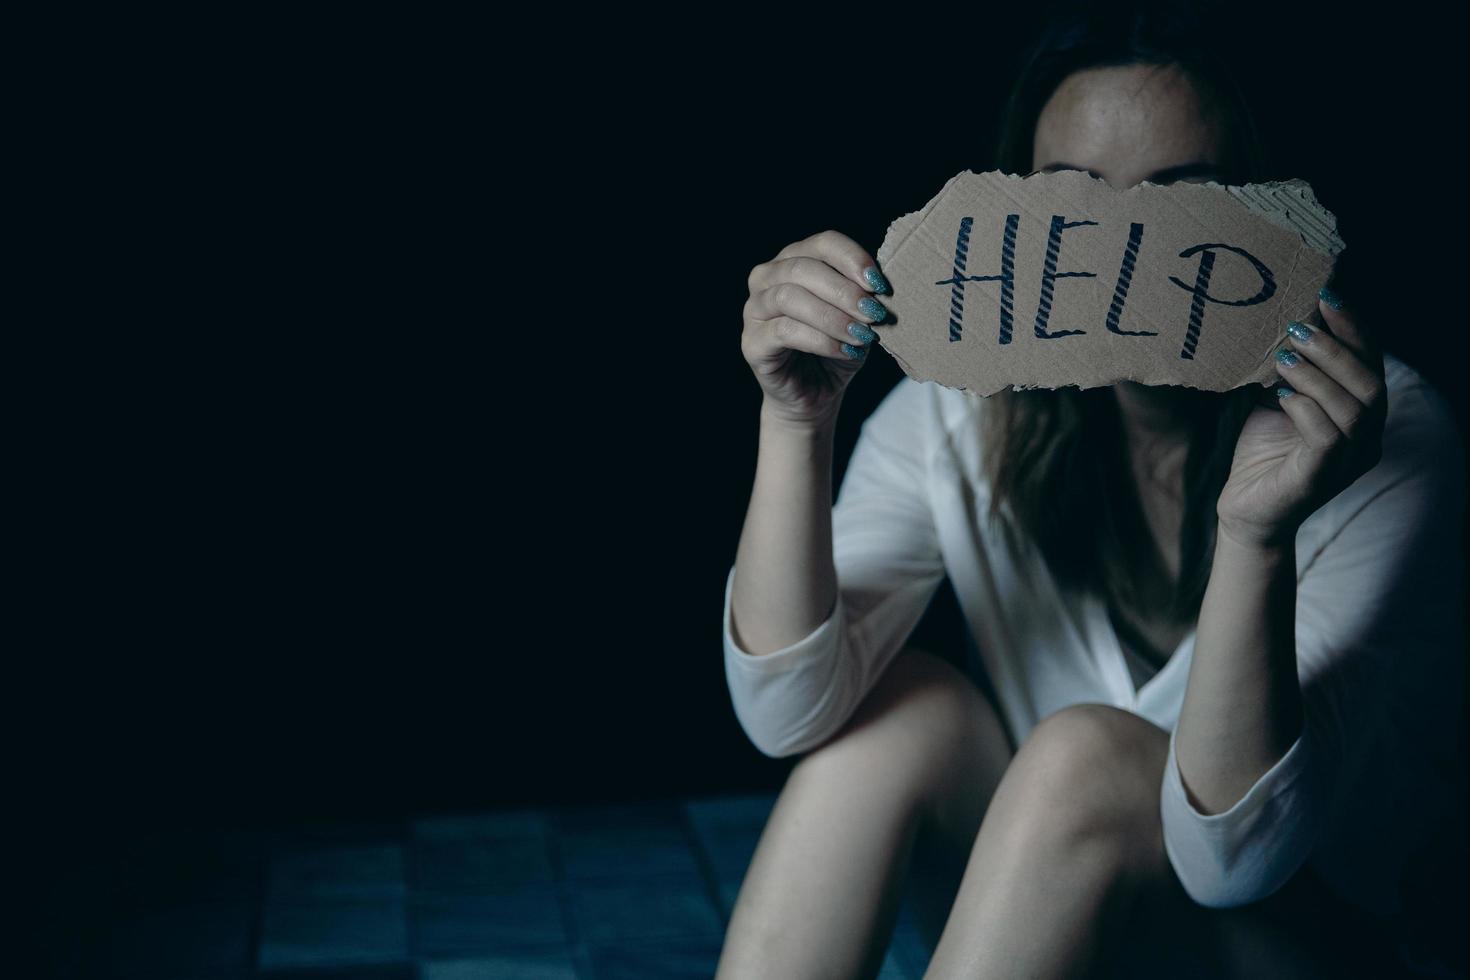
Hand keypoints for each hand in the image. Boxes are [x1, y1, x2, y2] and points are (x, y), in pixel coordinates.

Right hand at [742, 230, 890, 428]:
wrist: (815, 395)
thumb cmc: (836, 349)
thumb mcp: (856, 317)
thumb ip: (863, 296)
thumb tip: (881, 286)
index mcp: (793, 260)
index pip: (822, 243)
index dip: (852, 258)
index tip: (878, 284)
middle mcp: (766, 278)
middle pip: (803, 268)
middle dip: (844, 291)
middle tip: (874, 314)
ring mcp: (754, 310)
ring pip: (789, 297)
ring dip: (832, 316)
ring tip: (862, 335)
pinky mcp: (751, 342)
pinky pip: (785, 331)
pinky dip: (821, 340)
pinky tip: (845, 351)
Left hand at [1216, 287, 1386, 549]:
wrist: (1245, 511)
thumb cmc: (1264, 454)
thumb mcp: (1278, 401)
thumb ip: (1290, 369)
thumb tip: (1286, 317)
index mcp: (1362, 416)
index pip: (1371, 364)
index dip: (1354, 328)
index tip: (1326, 294)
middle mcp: (1366, 439)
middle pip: (1372, 383)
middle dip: (1337, 348)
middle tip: (1298, 327)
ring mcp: (1348, 461)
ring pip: (1354, 408)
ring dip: (1317, 375)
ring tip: (1282, 358)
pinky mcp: (1320, 478)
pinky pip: (1326, 437)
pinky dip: (1305, 408)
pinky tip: (1280, 396)